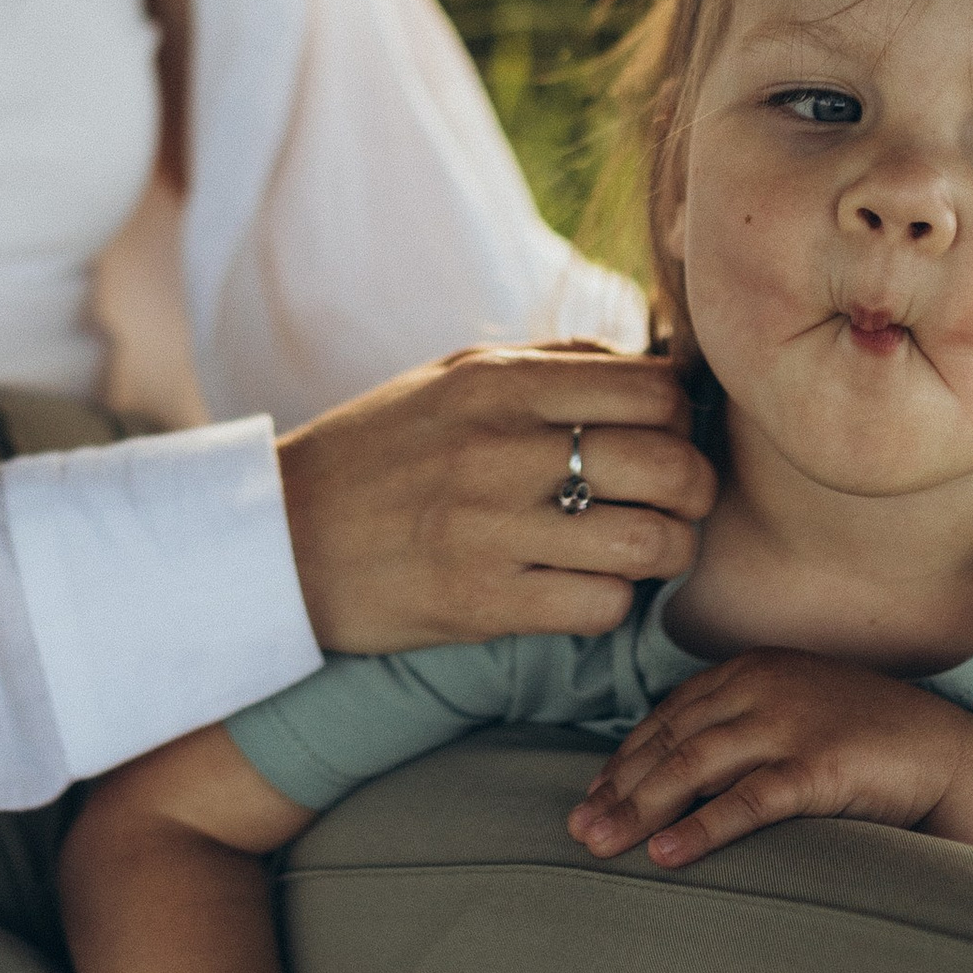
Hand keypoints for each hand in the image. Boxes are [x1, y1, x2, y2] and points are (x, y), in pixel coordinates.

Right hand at [277, 344, 712, 653]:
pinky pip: (602, 607)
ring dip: (666, 552)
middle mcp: (500, 450)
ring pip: (651, 543)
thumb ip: (552, 365)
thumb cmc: (378, 453)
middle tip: (679, 503)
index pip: (654, 390)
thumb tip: (656, 368)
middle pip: (671, 466)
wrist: (276, 540)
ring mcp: (492, 530)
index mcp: (497, 383)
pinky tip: (586, 589)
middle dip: (696, 491)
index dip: (679, 419)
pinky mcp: (481, 604)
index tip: (664, 438)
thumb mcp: (452, 378)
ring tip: (643, 550)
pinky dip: (612, 603)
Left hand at [570, 651, 972, 881]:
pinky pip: (746, 800)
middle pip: (669, 742)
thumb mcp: (793, 715)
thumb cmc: (865, 741)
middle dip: (617, 789)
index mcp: (748, 670)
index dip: (623, 761)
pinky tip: (666, 856)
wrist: (949, 753)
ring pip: (693, 766)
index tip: (591, 798)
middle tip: (577, 830)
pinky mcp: (818, 765)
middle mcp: (760, 686)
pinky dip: (701, 828)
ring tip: (601, 845)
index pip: (667, 718)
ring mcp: (789, 722)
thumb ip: (738, 728)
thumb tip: (672, 776)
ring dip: (640, 809)